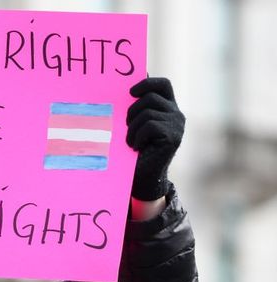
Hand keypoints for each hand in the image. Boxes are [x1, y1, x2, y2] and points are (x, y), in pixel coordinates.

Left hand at [126, 77, 184, 200]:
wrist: (142, 176)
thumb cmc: (134, 149)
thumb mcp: (134, 124)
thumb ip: (136, 106)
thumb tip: (128, 86)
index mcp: (168, 108)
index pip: (163, 84)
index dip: (147, 83)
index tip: (130, 92)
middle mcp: (176, 114)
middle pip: (150, 97)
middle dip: (132, 110)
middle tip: (127, 127)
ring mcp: (177, 125)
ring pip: (147, 112)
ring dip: (132, 128)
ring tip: (131, 141)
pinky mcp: (173, 137)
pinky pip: (149, 126)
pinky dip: (137, 136)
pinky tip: (136, 147)